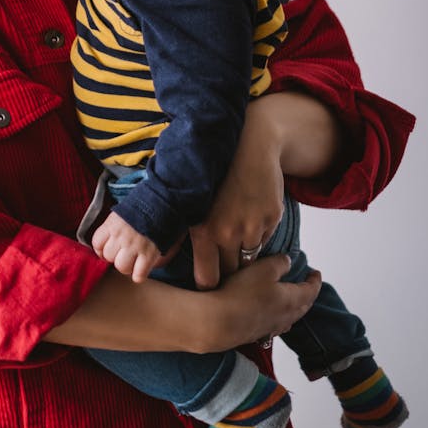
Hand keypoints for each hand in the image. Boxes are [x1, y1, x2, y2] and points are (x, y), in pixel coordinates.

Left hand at [92, 211, 160, 282]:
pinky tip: (142, 267)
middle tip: (124, 252)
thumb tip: (103, 245)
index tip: (107, 249)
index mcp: (112, 225)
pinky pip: (138, 275)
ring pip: (122, 267)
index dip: (101, 249)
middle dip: (115, 256)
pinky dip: (140, 274)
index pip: (97, 243)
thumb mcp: (121, 214)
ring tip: (133, 260)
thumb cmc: (141, 210)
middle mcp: (121, 236)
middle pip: (109, 256)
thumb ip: (111, 228)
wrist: (163, 204)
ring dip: (127, 266)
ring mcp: (135, 246)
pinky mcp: (149, 255)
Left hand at [190, 99, 284, 289]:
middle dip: (228, 269)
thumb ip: (177, 233)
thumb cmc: (211, 172)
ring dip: (244, 250)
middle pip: (231, 273)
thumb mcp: (188, 201)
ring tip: (236, 227)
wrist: (248, 144)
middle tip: (223, 256)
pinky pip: (265, 239)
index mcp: (203, 230)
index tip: (208, 279)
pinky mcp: (271, 218)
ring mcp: (253, 226)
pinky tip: (249, 212)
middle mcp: (228, 232)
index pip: (207, 280)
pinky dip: (258, 233)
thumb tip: (156, 263)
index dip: (209, 283)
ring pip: (250, 257)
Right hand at [202, 255, 321, 351]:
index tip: (316, 272)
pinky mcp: (256, 334)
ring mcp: (271, 328)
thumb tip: (288, 262)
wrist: (218, 322)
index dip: (315, 280)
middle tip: (307, 286)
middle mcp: (285, 316)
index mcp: (291, 299)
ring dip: (294, 308)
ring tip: (291, 300)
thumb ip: (280, 263)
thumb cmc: (242, 293)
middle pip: (303, 306)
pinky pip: (276, 325)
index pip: (311, 290)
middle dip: (307, 295)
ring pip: (290, 318)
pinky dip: (280, 318)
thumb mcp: (264, 268)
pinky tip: (272, 316)